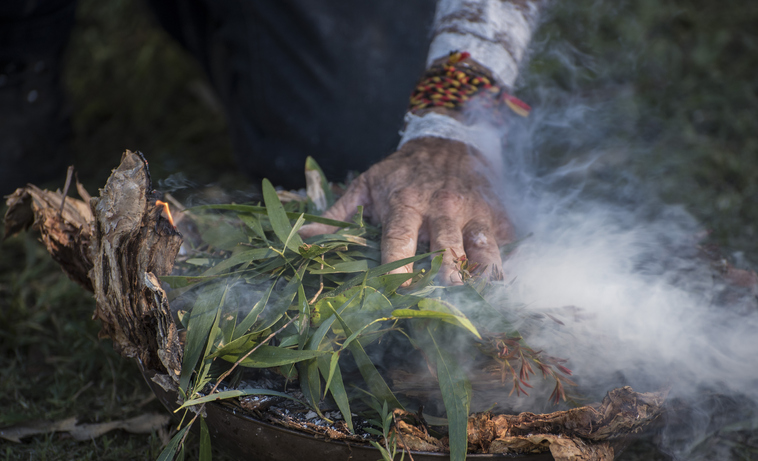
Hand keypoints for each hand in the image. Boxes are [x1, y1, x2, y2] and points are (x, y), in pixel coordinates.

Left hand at [299, 137, 513, 284]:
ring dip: (481, 272)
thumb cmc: (402, 170)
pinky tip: (500, 284)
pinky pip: (504, 243)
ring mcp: (472, 212)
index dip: (398, 269)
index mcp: (405, 204)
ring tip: (480, 292)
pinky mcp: (495, 214)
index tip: (398, 292)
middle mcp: (441, 209)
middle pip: (445, 248)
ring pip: (482, 247)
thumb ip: (339, 212)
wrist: (448, 140)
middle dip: (446, 273)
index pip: (400, 241)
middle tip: (445, 293)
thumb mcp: (367, 183)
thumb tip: (304, 236)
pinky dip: (503, 265)